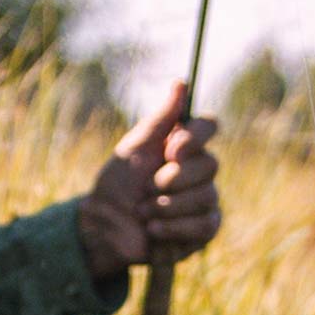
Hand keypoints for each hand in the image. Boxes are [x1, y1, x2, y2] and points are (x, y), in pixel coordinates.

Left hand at [78, 80, 220, 279]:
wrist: (104, 227)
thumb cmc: (117, 185)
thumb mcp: (136, 147)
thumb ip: (161, 118)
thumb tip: (181, 83)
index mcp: (185, 145)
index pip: (209, 126)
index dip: (195, 138)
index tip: (171, 150)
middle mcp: (200, 170)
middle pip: (210, 164)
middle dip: (171, 179)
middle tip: (147, 188)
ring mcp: (205, 200)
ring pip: (206, 196)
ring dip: (167, 206)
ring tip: (144, 212)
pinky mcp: (203, 231)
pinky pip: (205, 225)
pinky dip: (174, 228)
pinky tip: (153, 229)